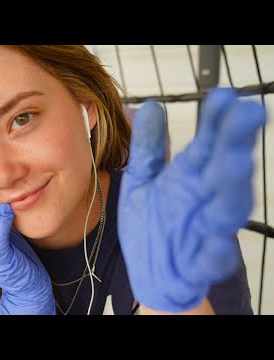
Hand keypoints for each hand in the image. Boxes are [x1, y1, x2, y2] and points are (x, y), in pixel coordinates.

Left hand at [118, 88, 265, 311]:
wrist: (150, 273)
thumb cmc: (150, 224)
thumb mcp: (140, 181)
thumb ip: (148, 149)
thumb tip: (150, 106)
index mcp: (188, 178)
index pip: (207, 144)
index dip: (216, 120)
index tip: (224, 94)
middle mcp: (202, 199)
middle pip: (224, 169)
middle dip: (235, 141)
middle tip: (248, 112)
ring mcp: (205, 231)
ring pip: (227, 209)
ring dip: (234, 187)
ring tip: (236, 162)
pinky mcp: (201, 263)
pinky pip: (214, 257)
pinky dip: (218, 250)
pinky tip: (219, 240)